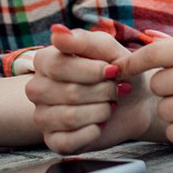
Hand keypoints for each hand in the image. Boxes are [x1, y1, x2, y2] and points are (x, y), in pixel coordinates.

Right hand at [25, 25, 154, 153]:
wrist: (135, 101)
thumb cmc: (117, 69)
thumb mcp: (108, 49)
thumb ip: (84, 40)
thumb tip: (56, 31)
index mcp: (44, 61)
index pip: (59, 66)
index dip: (92, 71)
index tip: (114, 70)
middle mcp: (37, 88)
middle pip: (67, 93)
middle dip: (102, 92)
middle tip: (116, 89)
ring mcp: (42, 116)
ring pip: (69, 117)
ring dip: (100, 111)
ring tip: (110, 105)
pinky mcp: (53, 140)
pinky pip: (67, 142)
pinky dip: (92, 133)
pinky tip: (101, 124)